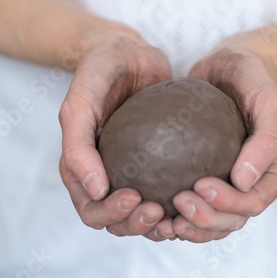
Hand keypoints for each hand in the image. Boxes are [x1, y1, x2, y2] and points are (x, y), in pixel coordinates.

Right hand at [59, 21, 171, 238]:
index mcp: (82, 170)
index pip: (92, 210)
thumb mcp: (79, 104)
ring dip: (159, 225)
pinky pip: (168, 193)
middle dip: (138, 225)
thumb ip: (77, 147)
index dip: (112, 214)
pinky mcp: (159, 166)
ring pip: (145, 216)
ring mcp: (133, 173)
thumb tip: (96, 191)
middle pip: (120, 222)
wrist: (130, 52)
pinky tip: (199, 197)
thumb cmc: (98, 74)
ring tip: (179, 216)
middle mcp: (106, 177)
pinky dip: (180, 205)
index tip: (136, 197)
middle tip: (160, 212)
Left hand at [146, 33, 276, 242]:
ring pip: (213, 222)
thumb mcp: (268, 100)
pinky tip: (157, 212)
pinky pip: (196, 206)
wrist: (231, 65)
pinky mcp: (209, 178)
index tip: (199, 185)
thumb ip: (265, 140)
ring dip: (190, 227)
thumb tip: (244, 182)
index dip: (227, 204)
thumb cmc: (253, 78)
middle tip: (177, 202)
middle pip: (232, 220)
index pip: (253, 202)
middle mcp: (256, 184)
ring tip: (164, 219)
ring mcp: (232, 185)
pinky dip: (178, 216)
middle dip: (205, 219)